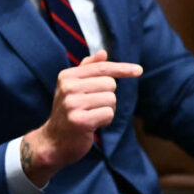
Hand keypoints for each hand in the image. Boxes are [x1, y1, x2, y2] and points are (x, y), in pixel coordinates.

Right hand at [22, 50, 142, 186]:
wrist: (54, 141)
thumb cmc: (68, 112)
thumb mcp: (73, 88)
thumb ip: (87, 69)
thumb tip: (103, 53)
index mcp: (66, 76)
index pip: (101, 68)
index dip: (122, 68)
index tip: (139, 70)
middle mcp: (67, 87)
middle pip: (109, 84)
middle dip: (108, 96)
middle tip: (93, 106)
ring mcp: (72, 104)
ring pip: (111, 99)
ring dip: (107, 110)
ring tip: (92, 115)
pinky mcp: (79, 121)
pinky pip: (108, 114)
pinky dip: (105, 120)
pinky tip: (92, 125)